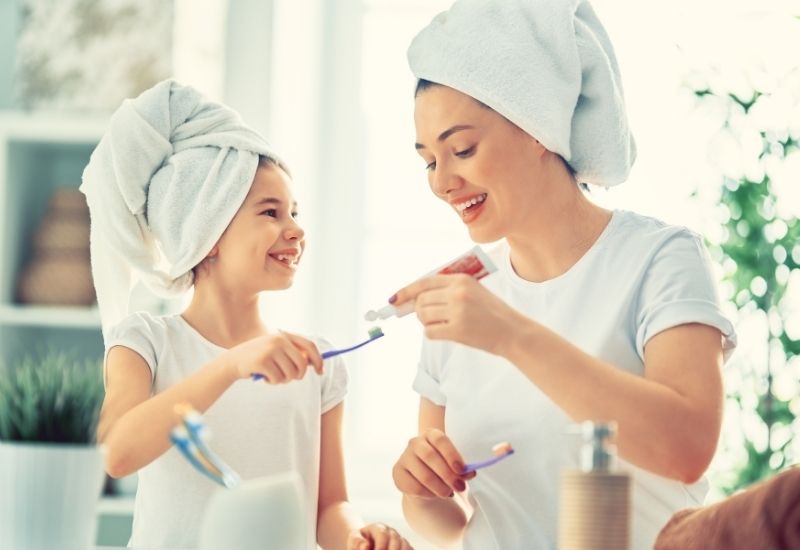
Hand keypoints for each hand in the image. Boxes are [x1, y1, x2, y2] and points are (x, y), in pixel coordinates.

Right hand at [223, 331, 322, 382]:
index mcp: (284, 336)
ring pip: (290, 374)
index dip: (318, 359)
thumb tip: (313, 363)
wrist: (233, 360)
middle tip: (289, 378)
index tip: (321, 372)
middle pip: (302, 364)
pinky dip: (272, 382)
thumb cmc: (260, 358)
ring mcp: (270, 350)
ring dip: (283, 380)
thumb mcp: (277, 351)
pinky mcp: (262, 362)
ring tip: (272, 375)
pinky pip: (277, 379)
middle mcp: (279, 340)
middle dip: (298, 376)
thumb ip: (293, 354)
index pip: (309, 346)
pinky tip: (263, 376)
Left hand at [347, 523, 412, 549]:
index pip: (382, 534)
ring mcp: (399, 539)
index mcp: (378, 527)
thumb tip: (365, 546)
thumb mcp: (354, 540)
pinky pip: (410, 549)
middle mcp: (391, 531)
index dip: (380, 546)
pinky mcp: (404, 547)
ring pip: (405, 544)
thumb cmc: (359, 543)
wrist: (366, 544)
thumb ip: (357, 542)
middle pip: (396, 539)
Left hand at [391, 273, 520, 354]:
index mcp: (461, 280)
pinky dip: (433, 333)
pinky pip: (430, 332)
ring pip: (423, 316)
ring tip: (441, 324)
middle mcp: (458, 293)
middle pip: (421, 300)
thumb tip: (415, 298)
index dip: (406, 291)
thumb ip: (448, 290)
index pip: (425, 282)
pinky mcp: (458, 330)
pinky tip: (445, 333)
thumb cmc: (492, 313)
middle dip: (420, 310)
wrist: (512, 332)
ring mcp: (457, 311)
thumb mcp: (474, 291)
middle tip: (430, 317)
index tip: (394, 299)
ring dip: (426, 322)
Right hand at [392, 428, 475, 498]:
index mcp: (431, 434)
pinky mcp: (397, 473)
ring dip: (440, 488)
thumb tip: (470, 472)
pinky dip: (428, 494)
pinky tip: (434, 494)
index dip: (452, 454)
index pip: (440, 440)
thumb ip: (462, 468)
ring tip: (449, 493)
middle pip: (430, 456)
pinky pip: (415, 487)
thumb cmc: (443, 467)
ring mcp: (404, 457)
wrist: (424, 479)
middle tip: (460, 487)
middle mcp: (415, 442)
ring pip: (424, 475)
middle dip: (448, 475)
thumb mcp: (454, 464)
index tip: (462, 470)